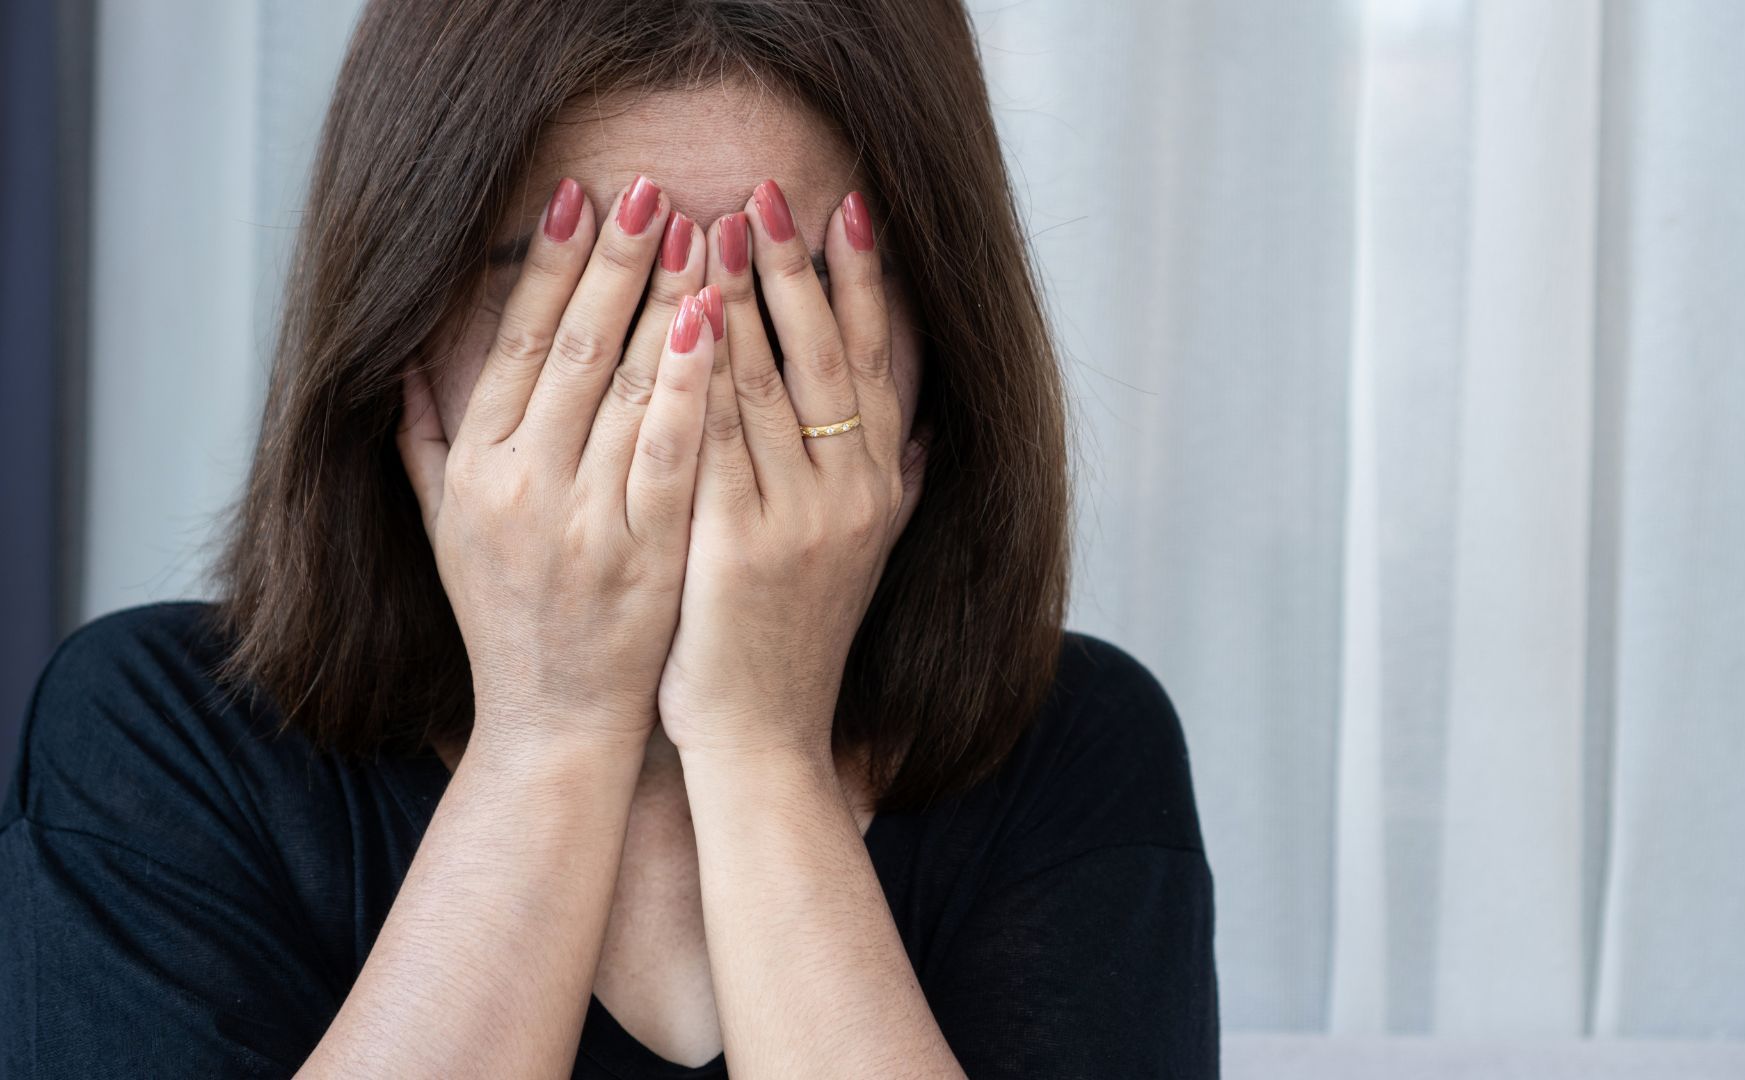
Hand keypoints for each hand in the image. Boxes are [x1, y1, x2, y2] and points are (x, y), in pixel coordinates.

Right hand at [396, 175, 717, 748]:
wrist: (553, 724)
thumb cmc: (505, 620)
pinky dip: (693, 386)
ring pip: (631, 388)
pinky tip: (718, 326)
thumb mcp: (444, 530)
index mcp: (477, 466)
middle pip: (577, 346)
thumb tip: (404, 356)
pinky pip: (672, 453)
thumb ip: (423, 440)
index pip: (519, 342)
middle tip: (651, 186)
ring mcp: (585, 520)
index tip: (580, 196)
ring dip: (667, 301)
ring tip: (701, 231)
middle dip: (616, 259)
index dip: (551, 264)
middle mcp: (523, 484)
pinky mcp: (645, 554)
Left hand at [654, 180, 927, 760]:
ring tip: (711, 224)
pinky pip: (715, 439)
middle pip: (826, 356)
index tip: (846, 208)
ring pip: (767, 384)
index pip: (875, 361)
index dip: (862, 282)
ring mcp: (798, 520)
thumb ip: (898, 489)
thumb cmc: (798, 642)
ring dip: (739, 297)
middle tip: (765, 189)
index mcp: (878, 488)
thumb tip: (923, 429)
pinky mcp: (737, 545)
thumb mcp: (866, 560)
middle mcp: (849, 495)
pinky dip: (696, 372)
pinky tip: (673, 316)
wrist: (762, 737)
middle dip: (796, 266)